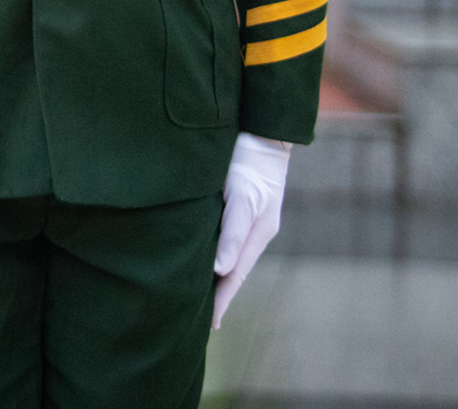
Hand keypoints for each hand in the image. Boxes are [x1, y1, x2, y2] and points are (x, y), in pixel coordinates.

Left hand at [212, 133, 290, 328]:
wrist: (258, 131)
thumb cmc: (247, 162)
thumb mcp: (242, 196)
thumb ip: (232, 232)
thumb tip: (220, 271)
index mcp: (258, 234)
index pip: (236, 276)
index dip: (222, 300)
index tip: (210, 324)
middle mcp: (255, 232)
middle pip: (234, 272)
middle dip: (219, 295)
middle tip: (200, 321)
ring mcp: (249, 221)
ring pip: (230, 258)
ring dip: (217, 278)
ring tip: (199, 299)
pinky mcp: (239, 207)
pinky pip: (228, 240)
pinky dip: (217, 257)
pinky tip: (207, 262)